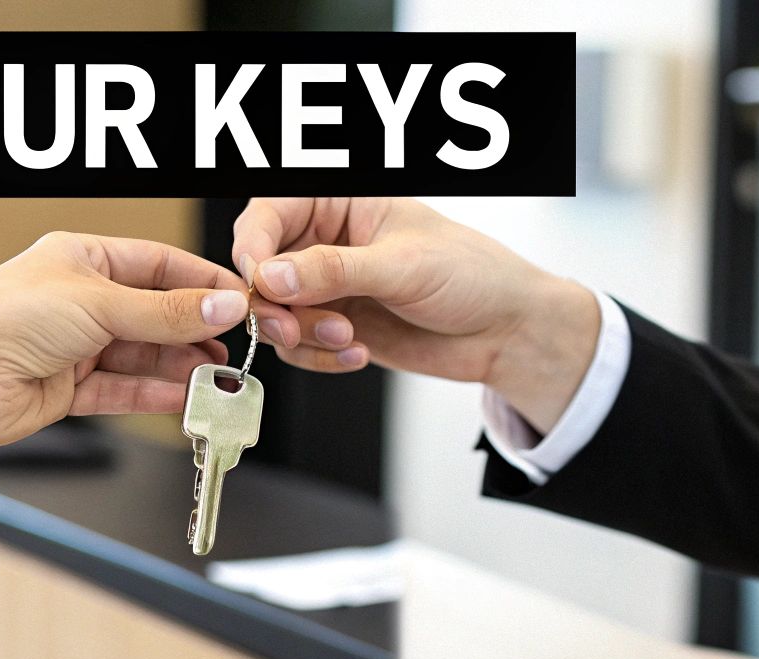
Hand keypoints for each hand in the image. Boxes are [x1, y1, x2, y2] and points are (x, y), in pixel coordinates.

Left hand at [0, 231, 248, 452]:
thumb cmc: (2, 320)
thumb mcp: (99, 303)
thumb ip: (166, 312)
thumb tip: (222, 306)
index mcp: (80, 258)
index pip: (156, 264)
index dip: (200, 281)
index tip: (237, 299)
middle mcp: (78, 300)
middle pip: (153, 313)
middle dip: (194, 331)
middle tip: (233, 346)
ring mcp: (74, 345)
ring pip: (141, 355)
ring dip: (179, 367)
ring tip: (216, 378)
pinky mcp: (68, 388)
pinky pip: (123, 390)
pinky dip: (154, 394)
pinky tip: (183, 397)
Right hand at [230, 197, 601, 431]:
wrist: (504, 331)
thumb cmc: (471, 275)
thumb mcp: (402, 267)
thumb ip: (333, 271)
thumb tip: (270, 277)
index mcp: (338, 201)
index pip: (269, 214)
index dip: (254, 247)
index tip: (259, 282)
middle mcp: (324, 240)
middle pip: (260, 268)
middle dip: (272, 304)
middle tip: (292, 329)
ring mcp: (327, 286)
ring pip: (274, 313)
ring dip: (301, 335)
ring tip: (347, 338)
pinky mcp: (333, 325)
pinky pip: (298, 347)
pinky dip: (319, 357)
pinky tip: (357, 355)